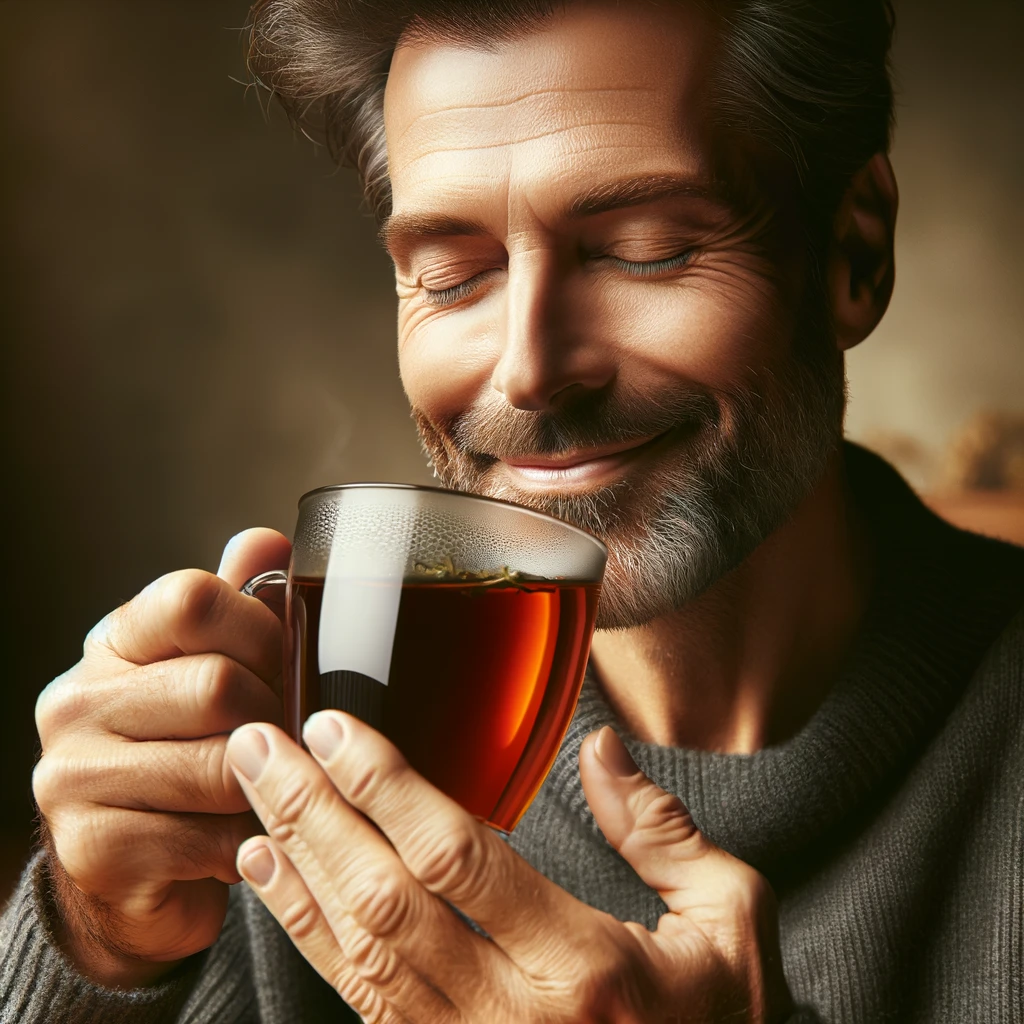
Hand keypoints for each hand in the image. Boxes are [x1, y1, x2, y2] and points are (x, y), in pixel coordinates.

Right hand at [32, 528, 289, 987]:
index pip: (191, 600)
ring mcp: (74, 777)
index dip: (263, 627)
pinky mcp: (93, 850)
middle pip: (217, 685)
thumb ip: (240, 605)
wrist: (136, 871)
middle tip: (289, 737)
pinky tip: (244, 837)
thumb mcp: (210, 666)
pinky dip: (247, 841)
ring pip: (220, 765)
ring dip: (267, 784)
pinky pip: (210, 837)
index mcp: (114, 642)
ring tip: (270, 787)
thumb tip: (271, 541)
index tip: (285, 660)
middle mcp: (78, 701)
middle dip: (275, 715)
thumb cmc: (189, 750)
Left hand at [226, 713, 793, 1022]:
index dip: (386, 785)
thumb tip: (601, 751)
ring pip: (357, 958)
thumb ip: (662, 831)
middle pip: (385, 902)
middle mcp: (514, 1020)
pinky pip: (361, 1005)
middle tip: (260, 747)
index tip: (336, 728)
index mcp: (586, 968)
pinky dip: (309, 937)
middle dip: (313, 814)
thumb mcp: (732, 921)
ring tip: (250, 804)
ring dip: (296, 873)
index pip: (459, 856)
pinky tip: (277, 884)